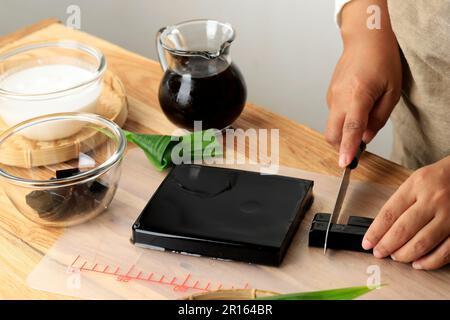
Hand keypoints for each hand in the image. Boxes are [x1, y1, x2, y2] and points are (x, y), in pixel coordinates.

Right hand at [326, 0, 401, 166]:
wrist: (364, 41)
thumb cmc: (381, 62)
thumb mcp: (391, 92)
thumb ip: (378, 119)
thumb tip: (366, 138)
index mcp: (357, 96)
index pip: (350, 129)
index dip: (347, 148)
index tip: (344, 163)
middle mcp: (339, 98)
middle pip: (332, 133)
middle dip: (341, 146)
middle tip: (358, 148)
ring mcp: (331, 97)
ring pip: (332, 126)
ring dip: (344, 132)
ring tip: (363, 117)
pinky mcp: (329, 95)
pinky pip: (334, 115)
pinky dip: (343, 120)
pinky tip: (356, 106)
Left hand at [362, 156, 449, 269]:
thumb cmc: (440, 178)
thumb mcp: (417, 180)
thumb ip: (401, 201)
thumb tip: (382, 228)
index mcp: (417, 186)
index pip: (389, 213)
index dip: (375, 232)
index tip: (367, 242)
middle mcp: (433, 200)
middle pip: (403, 230)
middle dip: (386, 245)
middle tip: (379, 253)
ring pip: (422, 243)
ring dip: (405, 255)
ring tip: (396, 257)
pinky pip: (445, 251)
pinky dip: (430, 261)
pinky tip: (419, 264)